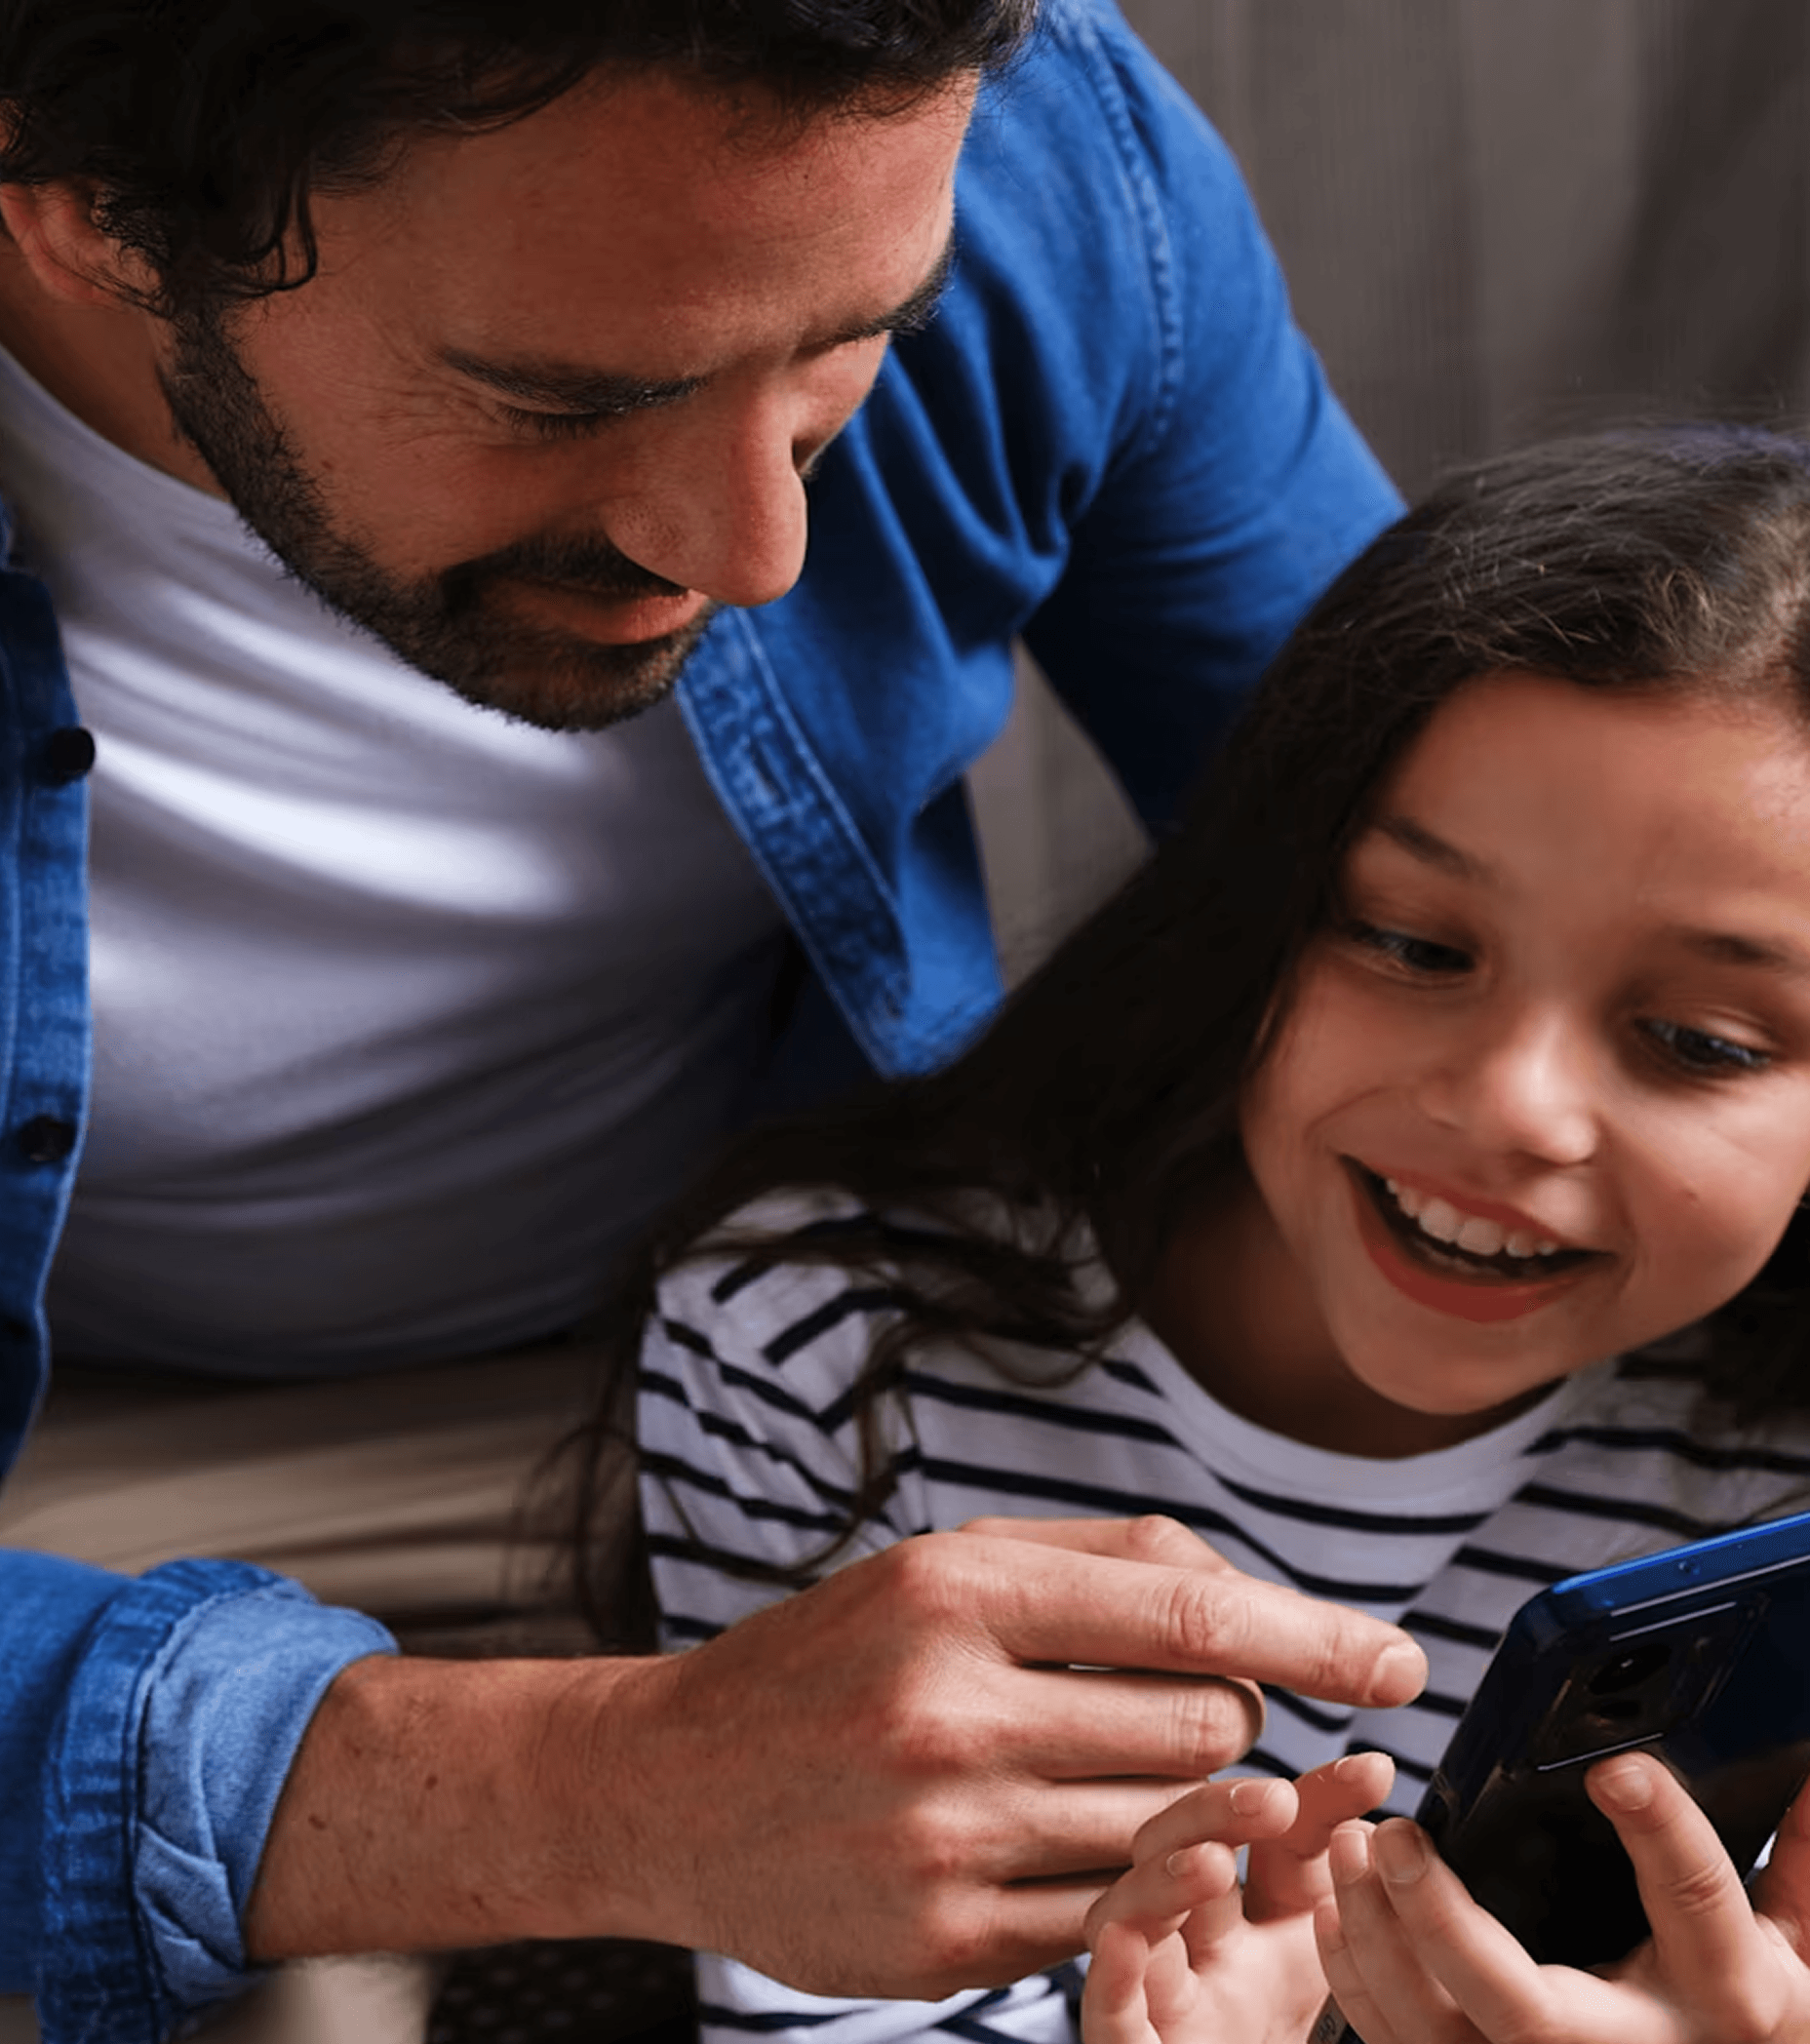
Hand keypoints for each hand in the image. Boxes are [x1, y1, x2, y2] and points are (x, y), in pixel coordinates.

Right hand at [248, 1515, 1424, 1995]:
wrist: (670, 1786)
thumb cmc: (836, 1656)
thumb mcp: (948, 1561)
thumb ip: (1106, 1560)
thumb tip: (1266, 1605)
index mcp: (957, 1591)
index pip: (1188, 1614)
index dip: (1317, 1633)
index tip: (1403, 1658)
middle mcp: (950, 1712)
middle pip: (1203, 1728)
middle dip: (1235, 1717)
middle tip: (1189, 1706)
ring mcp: (946, 1841)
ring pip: (1174, 1827)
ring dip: (1191, 1799)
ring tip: (1122, 1768)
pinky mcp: (942, 1944)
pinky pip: (1111, 1913)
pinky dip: (1128, 1877)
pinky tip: (1071, 1839)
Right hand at [1082, 1752, 1394, 2043]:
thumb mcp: (1351, 1977)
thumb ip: (1372, 1906)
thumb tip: (1389, 1820)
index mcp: (1264, 1926)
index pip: (1278, 1840)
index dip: (1319, 1796)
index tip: (1372, 1773)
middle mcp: (1203, 1952)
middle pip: (1182, 1853)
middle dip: (1215, 1813)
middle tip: (1274, 1800)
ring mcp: (1165, 2003)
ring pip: (1128, 1917)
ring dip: (1157, 1878)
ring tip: (1208, 1862)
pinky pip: (1108, 2008)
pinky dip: (1113, 1971)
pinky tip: (1130, 1938)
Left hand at [1317, 1751, 1809, 2041]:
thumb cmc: (1756, 2031)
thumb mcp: (1799, 1954)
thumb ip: (1797, 1862)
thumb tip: (1805, 1764)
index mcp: (1726, 1998)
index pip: (1695, 1909)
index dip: (1661, 1835)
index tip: (1615, 1768)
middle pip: (1527, 2008)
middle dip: (1448, 1924)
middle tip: (1396, 1831)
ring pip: (1443, 2036)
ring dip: (1381, 1941)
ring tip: (1349, 1848)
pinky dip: (1359, 1984)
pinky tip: (1334, 1910)